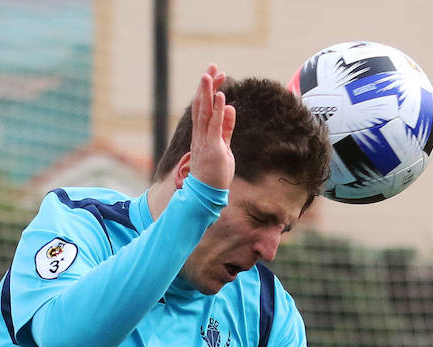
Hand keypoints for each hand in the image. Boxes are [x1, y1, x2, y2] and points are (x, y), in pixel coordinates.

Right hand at [187, 64, 234, 190]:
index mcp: (202, 134)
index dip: (209, 90)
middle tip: (212, 66)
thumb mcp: (224, 146)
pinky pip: (215, 126)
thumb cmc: (215, 173)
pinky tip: (222, 97)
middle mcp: (200, 135)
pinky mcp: (212, 148)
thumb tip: (232, 108)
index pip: (204, 107)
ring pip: (204, 112)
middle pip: (202, 105)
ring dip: (208, 93)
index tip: (215, 74)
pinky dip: (218, 111)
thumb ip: (227, 127)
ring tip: (211, 75)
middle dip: (207, 85)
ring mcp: (205, 141)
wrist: (206, 194)